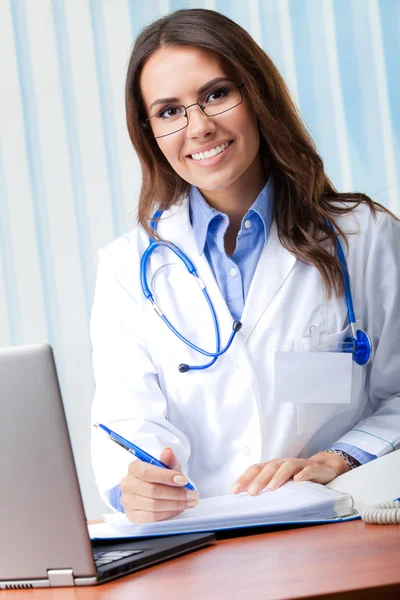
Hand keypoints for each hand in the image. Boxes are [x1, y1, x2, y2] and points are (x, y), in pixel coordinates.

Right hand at [119, 447, 198, 522]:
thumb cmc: (161, 476)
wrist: (155, 489)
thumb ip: (168, 460)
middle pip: (152, 491)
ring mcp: (128, 501)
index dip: (166, 477)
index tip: (184, 480)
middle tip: (192, 494)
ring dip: (175, 504)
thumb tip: (168, 451)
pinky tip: (178, 509)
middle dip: (176, 493)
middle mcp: (127, 484)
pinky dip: (168, 513)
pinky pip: (152, 517)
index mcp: (133, 467)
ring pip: (154, 505)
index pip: (147, 472)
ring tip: (189, 502)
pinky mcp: (132, 516)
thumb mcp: (168, 466)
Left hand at [230, 452, 350, 495]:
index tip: (233, 491)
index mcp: (273, 466)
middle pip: (269, 467)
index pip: (255, 469)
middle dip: (259, 480)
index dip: (244, 478)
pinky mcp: (314, 469)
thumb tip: (247, 499)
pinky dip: (303, 474)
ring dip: (278, 476)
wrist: (324, 468)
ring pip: (287, 466)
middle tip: (252, 493)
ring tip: (272, 488)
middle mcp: (283, 463)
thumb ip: (267, 487)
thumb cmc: (297, 477)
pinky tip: (298, 481)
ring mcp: (299, 464)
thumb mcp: (281, 481)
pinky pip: (308, 470)